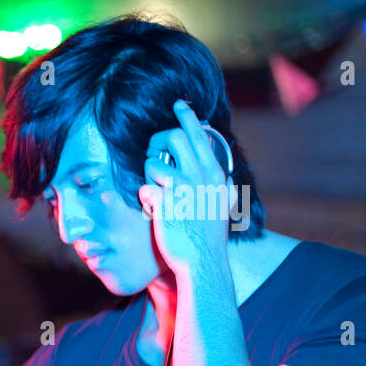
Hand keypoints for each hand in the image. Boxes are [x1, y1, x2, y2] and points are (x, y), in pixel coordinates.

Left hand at [139, 99, 234, 275]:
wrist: (203, 261)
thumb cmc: (208, 234)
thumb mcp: (221, 202)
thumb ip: (218, 181)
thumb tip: (218, 167)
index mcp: (215, 173)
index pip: (199, 135)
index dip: (187, 117)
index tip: (179, 104)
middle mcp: (201, 175)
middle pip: (173, 137)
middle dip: (157, 142)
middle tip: (154, 153)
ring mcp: (183, 188)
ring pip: (153, 162)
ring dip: (149, 175)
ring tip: (157, 191)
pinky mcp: (165, 203)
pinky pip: (144, 189)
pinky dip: (145, 199)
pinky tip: (155, 211)